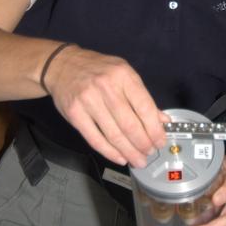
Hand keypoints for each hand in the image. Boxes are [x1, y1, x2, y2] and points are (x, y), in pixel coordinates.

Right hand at [43, 44, 166, 167]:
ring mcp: (88, 100)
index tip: (160, 142)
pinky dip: (109, 152)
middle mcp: (106, 87)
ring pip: (113, 134)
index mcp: (124, 75)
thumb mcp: (124, 74)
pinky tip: (120, 157)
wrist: (62, 65)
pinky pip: (95, 139)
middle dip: (143, 144)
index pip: (144, 107)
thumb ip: (143, 97)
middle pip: (130, 124)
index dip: (155, 129)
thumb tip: (163, 120)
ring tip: (138, 160)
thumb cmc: (97, 69)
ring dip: (128, 151)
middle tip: (148, 154)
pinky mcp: (74, 114)